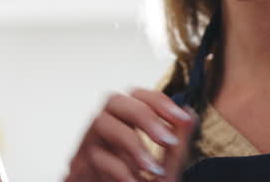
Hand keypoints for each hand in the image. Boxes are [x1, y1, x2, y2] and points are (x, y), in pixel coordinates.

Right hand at [64, 88, 196, 181]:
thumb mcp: (164, 171)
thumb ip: (175, 146)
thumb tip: (190, 115)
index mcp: (124, 126)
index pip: (137, 96)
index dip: (158, 101)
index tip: (181, 118)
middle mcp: (104, 130)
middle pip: (114, 100)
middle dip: (143, 115)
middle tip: (167, 140)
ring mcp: (88, 146)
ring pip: (101, 122)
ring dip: (131, 142)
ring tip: (152, 168)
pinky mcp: (80, 167)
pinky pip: (97, 157)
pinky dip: (120, 169)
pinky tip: (134, 181)